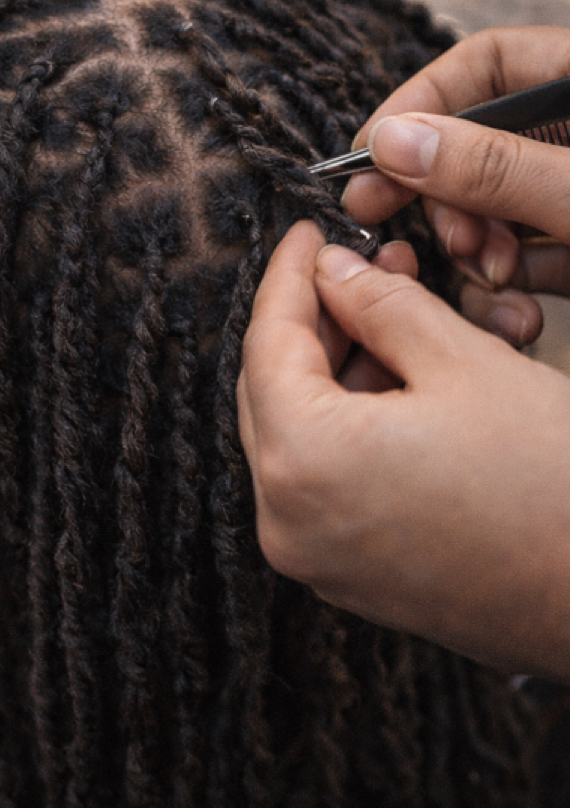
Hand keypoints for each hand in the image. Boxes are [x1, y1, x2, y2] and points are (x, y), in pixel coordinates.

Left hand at [237, 220, 569, 678]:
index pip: (267, 342)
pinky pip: (318, 476)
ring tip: (385, 315)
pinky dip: (342, 422)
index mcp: (302, 461)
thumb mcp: (464, 364)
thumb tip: (333, 271)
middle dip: (312, 321)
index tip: (305, 238)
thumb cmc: (555, 493)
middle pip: (270, 388)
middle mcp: (286, 518)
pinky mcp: (344, 569)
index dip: (287, 277)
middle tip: (353, 271)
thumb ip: (380, 304)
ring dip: (332, 368)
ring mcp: (311, 553)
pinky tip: (389, 378)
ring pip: (294, 431)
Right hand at [342, 25, 569, 346]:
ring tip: (490, 274)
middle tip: (395, 226)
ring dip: (477, 247)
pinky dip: (513, 283)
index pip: (485, 64)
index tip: (372, 160)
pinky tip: (515, 310)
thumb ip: (496, 167)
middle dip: (442, 194)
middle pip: (478, 142)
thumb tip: (390, 141)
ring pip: (497, 209)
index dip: (420, 103)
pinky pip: (531, 256)